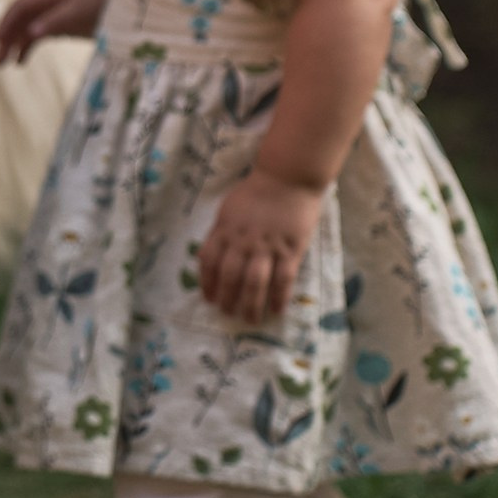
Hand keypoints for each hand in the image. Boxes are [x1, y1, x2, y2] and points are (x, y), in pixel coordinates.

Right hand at [0, 0, 108, 63]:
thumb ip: (56, 21)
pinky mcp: (65, 25)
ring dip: (13, 44)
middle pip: (20, 18)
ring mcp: (56, 13)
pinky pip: (39, 35)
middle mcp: (50, 1)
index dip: (7, 21)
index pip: (21, 5)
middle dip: (6, 37)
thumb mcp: (81, 12)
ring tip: (2, 65)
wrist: (130, 3)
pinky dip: (28, 47)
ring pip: (27, 28)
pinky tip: (20, 62)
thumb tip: (31, 33)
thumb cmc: (107, 3)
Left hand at [197, 167, 325, 325]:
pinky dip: (278, 297)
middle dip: (227, 298)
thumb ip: (220, 232)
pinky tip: (276, 310)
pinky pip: (283, 279)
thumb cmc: (257, 192)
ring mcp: (267, 246)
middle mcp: (242, 240)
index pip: (209, 261)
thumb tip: (208, 256)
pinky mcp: (290, 249)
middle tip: (227, 313)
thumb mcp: (229, 209)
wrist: (287, 177)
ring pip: (254, 282)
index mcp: (225, 229)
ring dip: (251, 305)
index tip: (208, 298)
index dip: (207, 283)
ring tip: (250, 320)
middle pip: (230, 276)